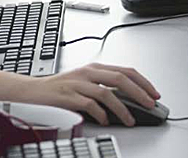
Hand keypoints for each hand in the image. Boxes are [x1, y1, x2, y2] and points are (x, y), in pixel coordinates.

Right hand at [34, 63, 160, 126]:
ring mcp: (78, 84)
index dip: (143, 82)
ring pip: (108, 93)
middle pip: (120, 79)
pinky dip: (101, 114)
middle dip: (139, 93)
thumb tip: (129, 98)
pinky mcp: (69, 96)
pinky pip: (91, 105)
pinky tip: (105, 121)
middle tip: (150, 104)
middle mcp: (87, 73)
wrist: (33, 91)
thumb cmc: (60, 88)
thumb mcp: (84, 82)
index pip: (125, 70)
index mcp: (94, 68)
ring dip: (123, 109)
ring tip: (129, 120)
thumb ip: (103, 86)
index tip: (154, 93)